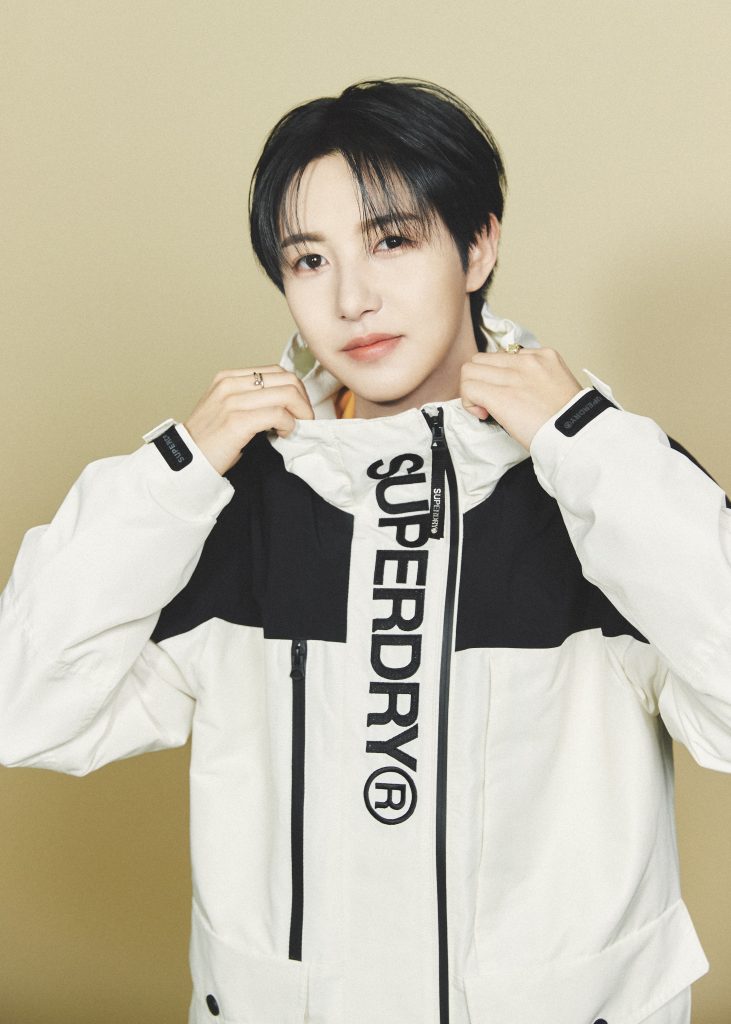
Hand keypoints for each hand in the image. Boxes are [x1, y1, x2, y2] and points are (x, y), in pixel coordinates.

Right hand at [184, 366, 314, 475]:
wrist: (186, 461)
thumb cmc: (209, 441)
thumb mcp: (225, 409)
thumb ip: (249, 399)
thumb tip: (284, 402)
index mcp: (227, 378)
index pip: (276, 371)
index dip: (295, 389)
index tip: (298, 408)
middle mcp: (229, 384)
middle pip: (286, 379)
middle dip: (303, 400)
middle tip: (305, 419)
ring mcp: (232, 401)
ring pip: (286, 394)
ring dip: (300, 413)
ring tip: (296, 428)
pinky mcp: (237, 421)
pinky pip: (278, 414)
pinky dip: (289, 424)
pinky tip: (284, 434)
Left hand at [460, 348, 581, 449]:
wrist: (576, 433)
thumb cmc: (570, 420)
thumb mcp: (559, 386)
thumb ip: (536, 380)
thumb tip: (513, 390)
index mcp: (543, 356)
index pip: (503, 355)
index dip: (496, 376)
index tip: (505, 394)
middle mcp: (527, 360)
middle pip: (481, 359)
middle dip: (480, 381)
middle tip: (489, 402)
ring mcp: (512, 375)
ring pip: (469, 371)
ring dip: (472, 391)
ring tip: (485, 408)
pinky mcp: (500, 394)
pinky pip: (468, 388)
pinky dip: (469, 402)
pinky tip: (484, 415)